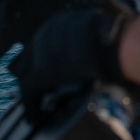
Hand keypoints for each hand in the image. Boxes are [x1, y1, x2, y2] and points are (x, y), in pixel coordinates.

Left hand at [13, 8, 134, 120]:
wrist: (113, 43)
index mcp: (58, 23)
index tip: (49, 69)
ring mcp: (39, 55)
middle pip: (26, 58)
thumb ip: (90, 39)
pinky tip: (36, 116)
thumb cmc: (115, 38)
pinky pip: (29, 94)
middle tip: (40, 88)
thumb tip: (100, 48)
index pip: (40, 43)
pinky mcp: (39, 75)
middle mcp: (43, 36)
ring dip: (31, 90)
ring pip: (24, 76)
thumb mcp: (98, 31)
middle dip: (31, 72)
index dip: (43, 58)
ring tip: (36, 104)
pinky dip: (32, 107)